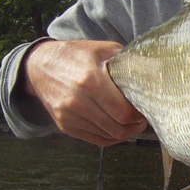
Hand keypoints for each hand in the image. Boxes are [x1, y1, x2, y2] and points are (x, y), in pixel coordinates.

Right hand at [22, 39, 146, 146]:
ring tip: (132, 124)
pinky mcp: (65, 126)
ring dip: (124, 133)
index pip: (123, 111)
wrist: (39, 66)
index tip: (145, 109)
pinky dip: (110, 137)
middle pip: (117, 127)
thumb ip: (126, 61)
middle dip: (135, 126)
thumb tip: (150, 74)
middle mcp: (78, 101)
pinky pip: (95, 140)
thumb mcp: (102, 49)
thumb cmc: (74, 55)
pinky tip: (118, 129)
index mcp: (90, 80)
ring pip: (108, 136)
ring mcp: (69, 116)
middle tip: (142, 119)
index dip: (139, 114)